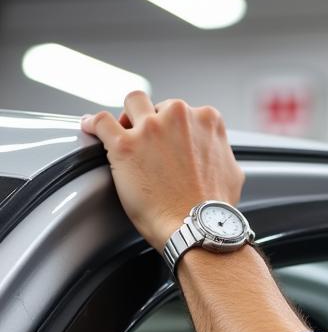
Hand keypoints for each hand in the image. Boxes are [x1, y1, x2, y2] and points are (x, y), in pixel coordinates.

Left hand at [81, 92, 244, 249]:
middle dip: (153, 122)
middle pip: (158, 106)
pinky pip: (100, 121)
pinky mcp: (124, 145)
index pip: (185, 112)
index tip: (169, 142)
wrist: (198, 229)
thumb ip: (221, 154)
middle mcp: (179, 117)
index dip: (174, 128)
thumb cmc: (215, 209)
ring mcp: (151, 128)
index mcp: (207, 121)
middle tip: (150, 146)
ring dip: (128, 117)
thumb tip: (216, 155)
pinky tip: (91, 129)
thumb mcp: (233, 173)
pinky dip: (93, 124)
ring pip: (132, 102)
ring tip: (124, 133)